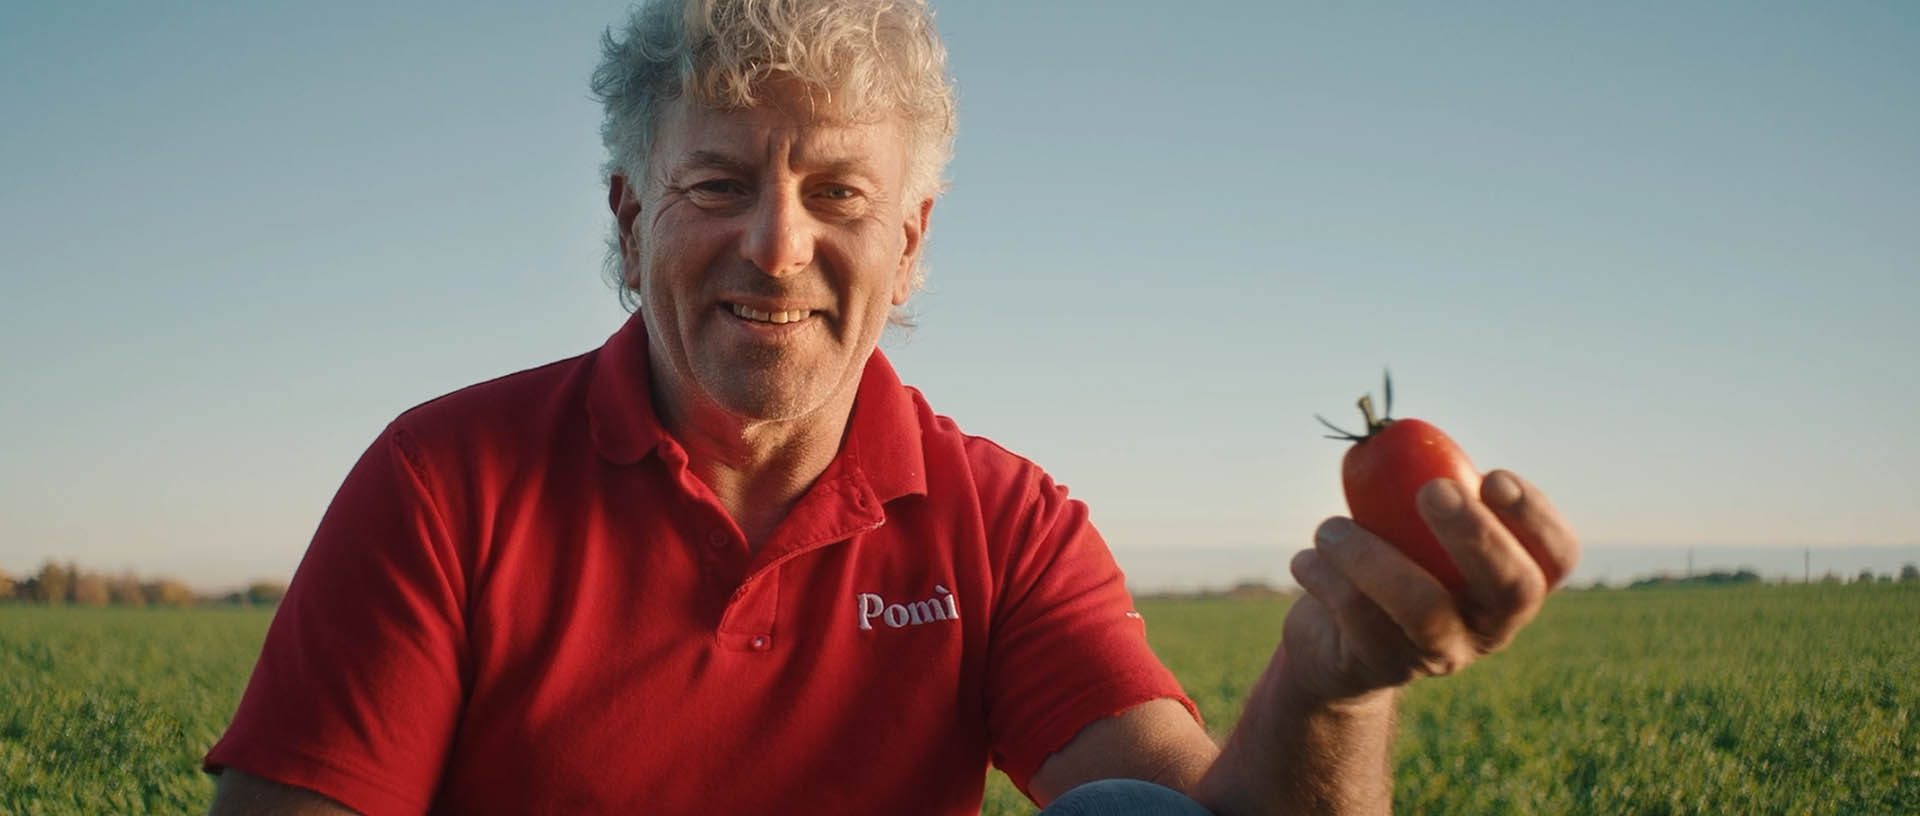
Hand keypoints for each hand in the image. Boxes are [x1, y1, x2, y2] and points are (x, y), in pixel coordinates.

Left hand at [1281, 469, 1579, 704]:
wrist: (1337, 645)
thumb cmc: (1389, 565)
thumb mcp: (1411, 529)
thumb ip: (1423, 489)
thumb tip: (1393, 435)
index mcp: (1511, 583)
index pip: (1556, 556)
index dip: (1536, 517)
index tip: (1493, 476)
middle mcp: (1490, 627)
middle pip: (1512, 588)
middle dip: (1476, 533)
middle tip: (1433, 489)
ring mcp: (1441, 654)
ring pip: (1421, 607)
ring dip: (1368, 554)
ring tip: (1329, 527)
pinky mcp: (1385, 667)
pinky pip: (1358, 617)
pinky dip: (1324, 576)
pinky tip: (1307, 560)